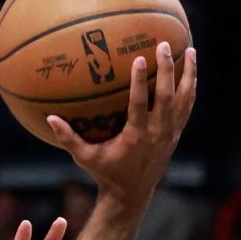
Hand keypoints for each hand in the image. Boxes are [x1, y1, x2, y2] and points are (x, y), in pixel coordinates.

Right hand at [46, 42, 197, 208]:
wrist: (132, 193)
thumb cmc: (106, 173)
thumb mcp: (85, 158)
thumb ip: (68, 138)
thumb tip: (50, 118)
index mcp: (136, 136)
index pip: (140, 104)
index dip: (140, 81)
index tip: (139, 59)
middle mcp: (157, 132)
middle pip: (167, 95)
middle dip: (167, 69)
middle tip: (164, 45)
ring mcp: (170, 132)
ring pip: (184, 98)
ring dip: (188, 74)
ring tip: (190, 51)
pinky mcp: (176, 133)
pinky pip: (187, 106)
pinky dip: (190, 88)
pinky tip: (190, 72)